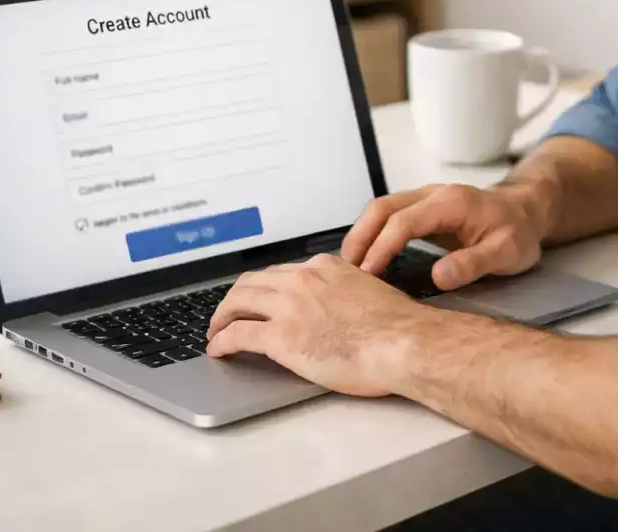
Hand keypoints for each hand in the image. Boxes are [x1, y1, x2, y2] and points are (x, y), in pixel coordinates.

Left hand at [205, 253, 431, 396]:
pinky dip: (221, 341)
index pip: (281, 273)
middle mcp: (301, 280)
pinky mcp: (279, 337)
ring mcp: (288, 307)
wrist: (402, 343)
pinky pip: (237, 335)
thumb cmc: (397, 327)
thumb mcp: (369, 292)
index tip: (258, 299)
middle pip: (251, 283)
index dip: (263, 288)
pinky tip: (218, 349)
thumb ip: (346, 293)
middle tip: (226, 314)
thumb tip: (339, 309)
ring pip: (237, 303)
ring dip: (220, 318)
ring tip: (215, 332)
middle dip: (233, 299)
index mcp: (324, 267)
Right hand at [340, 182, 548, 290]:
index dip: (382, 247)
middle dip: (360, 237)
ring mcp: (425, 197)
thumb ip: (473, 263)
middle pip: (382, 207)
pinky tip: (366, 256)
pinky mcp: (422, 206)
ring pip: (381, 208)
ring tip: (350, 267)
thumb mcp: (507, 253)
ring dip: (361, 234)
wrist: (526, 210)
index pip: (404, 221)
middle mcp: (433, 193)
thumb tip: (437, 277)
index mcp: (451, 203)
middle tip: (346, 272)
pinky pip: (388, 213)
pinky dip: (371, 232)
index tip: (367, 275)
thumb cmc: (518, 233)